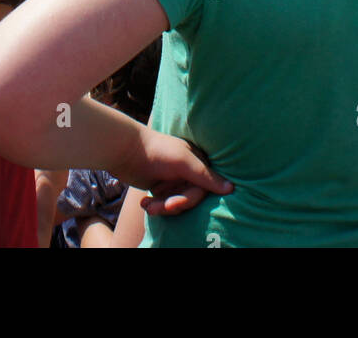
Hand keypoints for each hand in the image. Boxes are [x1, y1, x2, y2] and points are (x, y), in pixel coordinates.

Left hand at [114, 127, 231, 217]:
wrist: (125, 150)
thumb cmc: (156, 151)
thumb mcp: (183, 162)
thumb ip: (205, 176)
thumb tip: (231, 188)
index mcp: (197, 161)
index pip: (203, 190)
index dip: (189, 200)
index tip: (174, 204)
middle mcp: (188, 172)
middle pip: (189, 199)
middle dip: (173, 205)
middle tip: (160, 206)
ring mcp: (174, 180)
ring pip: (176, 204)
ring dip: (162, 207)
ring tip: (148, 205)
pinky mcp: (160, 187)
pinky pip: (164, 204)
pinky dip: (155, 206)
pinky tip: (144, 203)